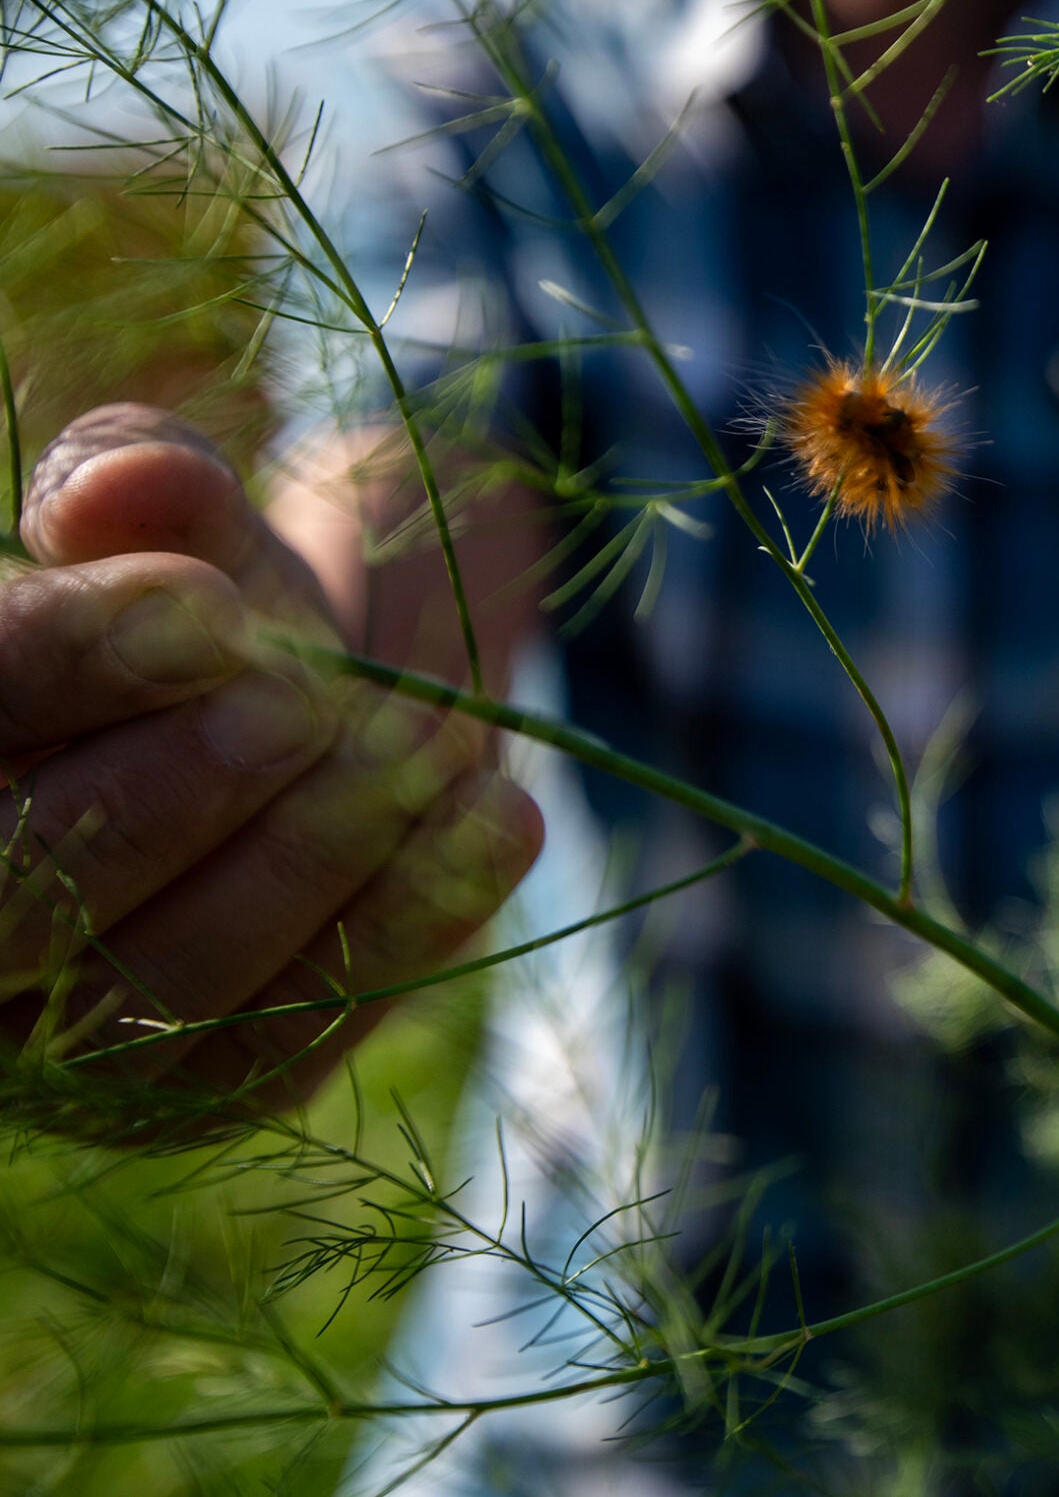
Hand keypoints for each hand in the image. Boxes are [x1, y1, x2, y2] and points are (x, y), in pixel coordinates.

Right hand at [0, 404, 541, 1117]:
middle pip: (15, 894)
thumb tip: (129, 478)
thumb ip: (153, 485)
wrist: (320, 725)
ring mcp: (56, 1035)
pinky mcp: (186, 1097)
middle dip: (177, 792)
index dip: (67, 662)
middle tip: (309, 697)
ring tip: (423, 740)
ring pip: (159, 986)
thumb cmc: (215, 613)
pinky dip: (405, 926)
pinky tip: (495, 819)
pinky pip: (283, 1045)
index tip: (212, 609)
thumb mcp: (189, 526)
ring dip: (310, 858)